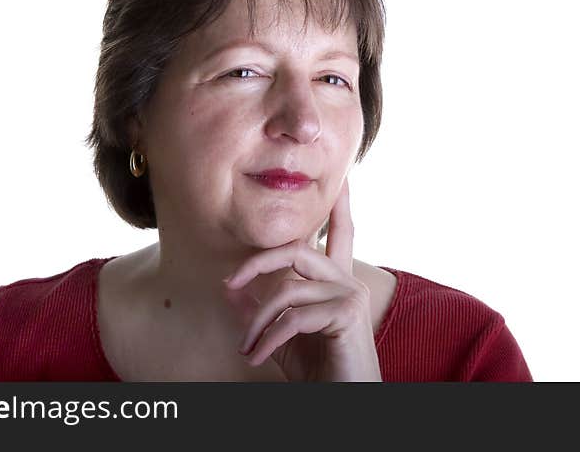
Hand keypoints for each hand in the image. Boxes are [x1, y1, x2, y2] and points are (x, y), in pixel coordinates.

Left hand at [223, 178, 381, 381]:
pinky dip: (269, 338)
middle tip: (230, 282)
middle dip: (258, 262)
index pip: (340, 233)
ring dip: (258, 320)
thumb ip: (261, 308)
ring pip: (288, 288)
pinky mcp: (347, 315)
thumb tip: (232, 286)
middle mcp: (347, 281)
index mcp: (336, 281)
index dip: (340, 206)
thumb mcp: (281, 336)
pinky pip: (295, 316)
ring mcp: (350, 295)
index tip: (342, 179)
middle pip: (297, 250)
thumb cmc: (318, 369)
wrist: (344, 400)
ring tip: (247, 345)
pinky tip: (257, 356)